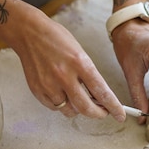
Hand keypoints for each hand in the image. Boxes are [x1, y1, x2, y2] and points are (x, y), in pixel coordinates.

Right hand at [9, 9, 125, 120]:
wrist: (29, 33)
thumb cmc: (57, 39)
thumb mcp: (80, 52)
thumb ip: (89, 75)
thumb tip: (98, 97)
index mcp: (80, 63)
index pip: (101, 92)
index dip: (113, 107)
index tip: (120, 115)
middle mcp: (64, 76)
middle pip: (86, 108)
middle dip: (98, 114)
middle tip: (103, 112)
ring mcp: (49, 85)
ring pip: (70, 111)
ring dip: (78, 109)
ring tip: (79, 97)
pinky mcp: (37, 90)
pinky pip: (54, 107)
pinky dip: (61, 104)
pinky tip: (62, 93)